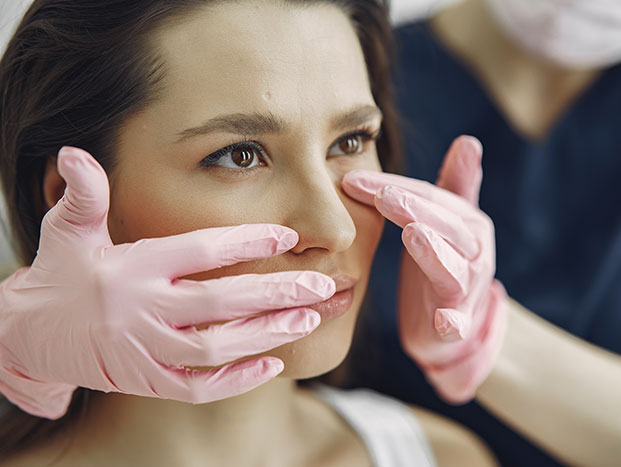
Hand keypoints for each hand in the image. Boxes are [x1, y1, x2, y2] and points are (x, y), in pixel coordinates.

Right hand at [0, 147, 334, 418]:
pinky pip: (195, 387)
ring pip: (213, 348)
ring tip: (308, 320)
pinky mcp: (146, 381)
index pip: (197, 251)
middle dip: (274, 293)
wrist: (27, 337)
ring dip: (264, 335)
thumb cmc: (60, 275)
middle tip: (322, 284)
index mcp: (132, 267)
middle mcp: (141, 310)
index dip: (244, 240)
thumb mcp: (67, 232)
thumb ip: (84, 196)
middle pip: (217, 304)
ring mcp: (144, 350)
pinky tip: (272, 365)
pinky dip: (234, 381)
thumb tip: (75, 153)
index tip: (288, 234)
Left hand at [342, 136, 507, 402]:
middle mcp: (473, 253)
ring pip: (453, 269)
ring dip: (435, 254)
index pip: (430, 199)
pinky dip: (453, 322)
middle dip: (416, 210)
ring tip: (415, 236)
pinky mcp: (457, 323)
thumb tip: (469, 140)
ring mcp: (467, 290)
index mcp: (467, 224)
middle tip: (385, 197)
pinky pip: (457, 323)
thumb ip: (456, 184)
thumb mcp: (446, 223)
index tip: (353, 179)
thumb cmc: (441, 264)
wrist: (449, 325)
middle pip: (447, 227)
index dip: (395, 187)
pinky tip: (445, 322)